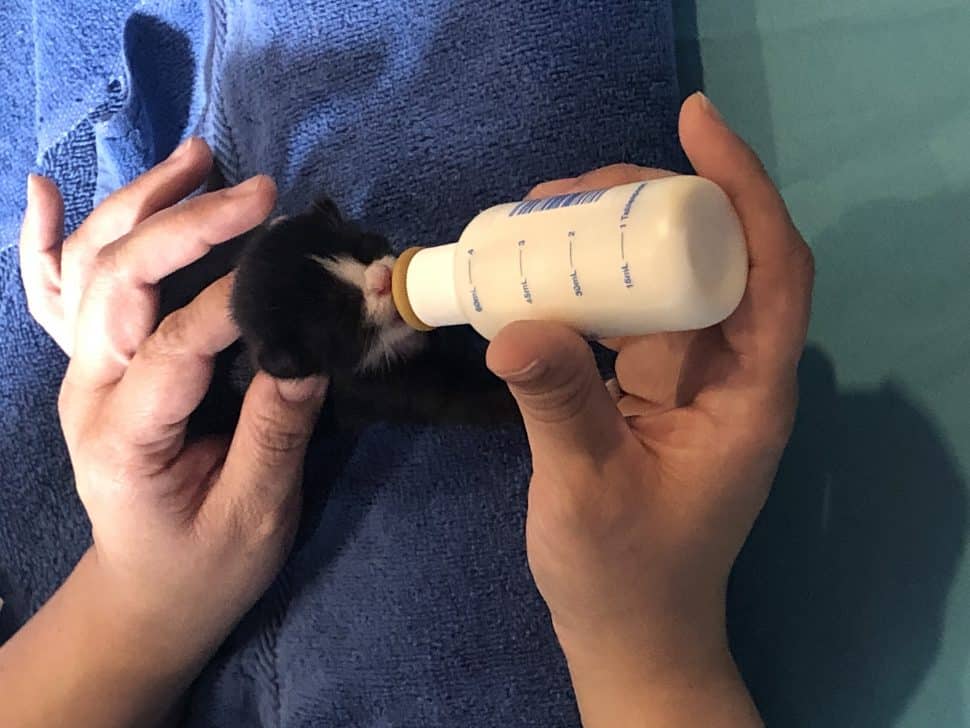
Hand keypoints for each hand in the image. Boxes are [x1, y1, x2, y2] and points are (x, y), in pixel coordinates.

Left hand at [5, 138, 327, 725]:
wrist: (145, 593)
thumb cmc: (204, 567)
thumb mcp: (255, 516)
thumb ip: (276, 432)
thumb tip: (306, 348)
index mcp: (125, 435)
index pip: (175, 345)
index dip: (232, 301)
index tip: (293, 266)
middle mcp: (88, 390)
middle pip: (120, 282)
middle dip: (187, 225)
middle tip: (259, 193)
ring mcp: (81, 372)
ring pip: (91, 266)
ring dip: (139, 204)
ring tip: (198, 156)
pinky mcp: (92, 365)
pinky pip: (57, 291)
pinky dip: (48, 236)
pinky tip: (47, 190)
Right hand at [486, 93, 812, 724]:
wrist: (627, 626)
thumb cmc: (626, 573)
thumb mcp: (587, 490)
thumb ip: (558, 406)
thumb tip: (511, 326)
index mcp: (750, 392)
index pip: (772, 265)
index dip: (743, 186)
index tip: (693, 122)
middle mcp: (731, 368)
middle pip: (717, 252)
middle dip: (654, 199)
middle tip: (570, 187)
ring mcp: (691, 374)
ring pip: (670, 273)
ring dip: (617, 232)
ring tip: (546, 211)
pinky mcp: (651, 383)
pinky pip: (630, 307)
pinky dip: (593, 275)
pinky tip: (545, 264)